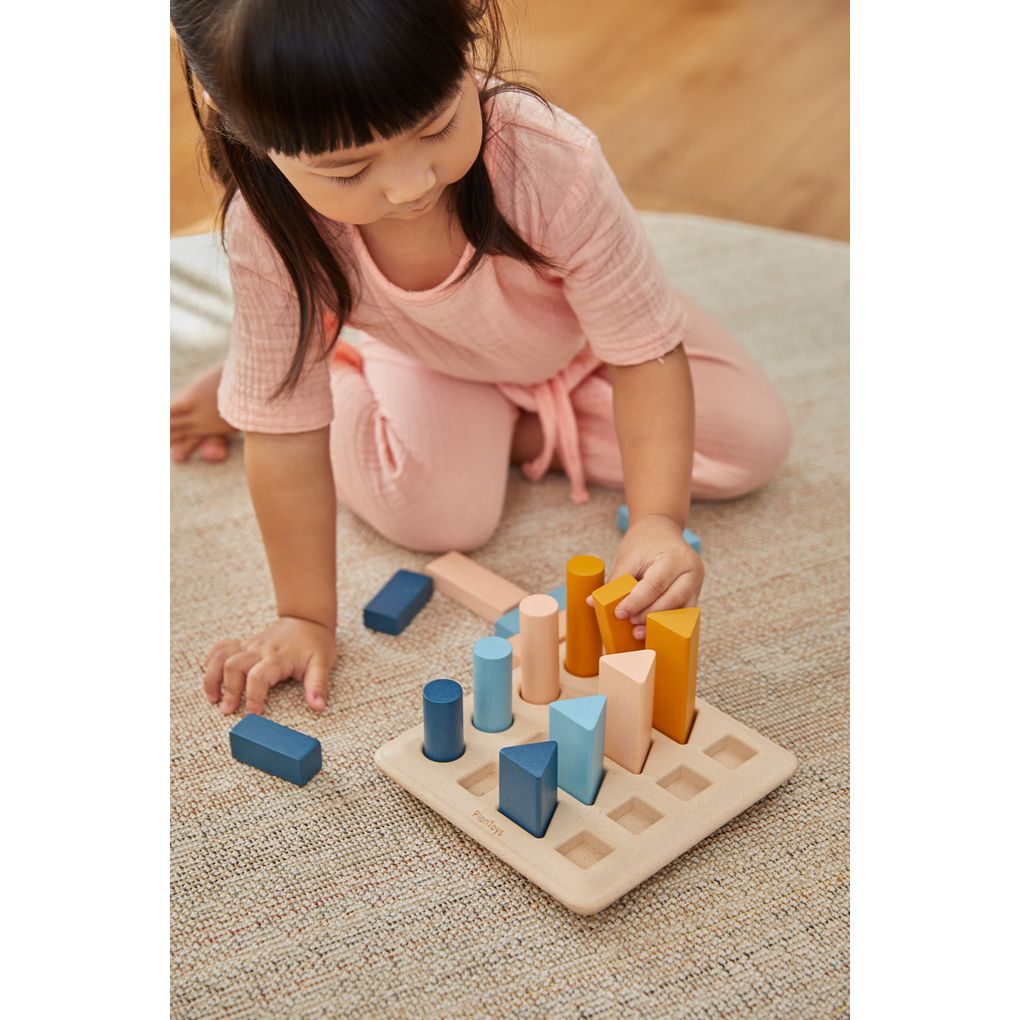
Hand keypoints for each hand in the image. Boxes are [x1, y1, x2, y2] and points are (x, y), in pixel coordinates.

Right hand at [203, 617, 336, 714]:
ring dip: (213, 677)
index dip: (253, 696)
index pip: (259, 676)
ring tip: (213, 698)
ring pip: (222, 656)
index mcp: (278, 657)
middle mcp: (260, 650)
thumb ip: (318, 685)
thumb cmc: (315, 644)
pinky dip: (211, 660)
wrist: (307, 619)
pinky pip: (221, 647)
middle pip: (234, 666)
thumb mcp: (322, 663)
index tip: (253, 714)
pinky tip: (209, 675)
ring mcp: (249, 645)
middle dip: (229, 689)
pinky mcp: (244, 644)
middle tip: (228, 710)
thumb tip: (318, 706)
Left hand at [587, 513, 703, 640]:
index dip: (637, 602)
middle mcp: (692, 570)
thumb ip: (615, 581)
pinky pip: (683, 613)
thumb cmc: (644, 541)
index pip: (655, 584)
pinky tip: (651, 629)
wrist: (662, 530)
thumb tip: (593, 602)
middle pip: (672, 600)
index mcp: (675, 557)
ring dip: (659, 624)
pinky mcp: (696, 593)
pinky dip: (667, 622)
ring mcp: (697, 583)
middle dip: (648, 616)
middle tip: (629, 625)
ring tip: (637, 632)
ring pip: (681, 611)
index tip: (620, 613)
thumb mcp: (628, 556)